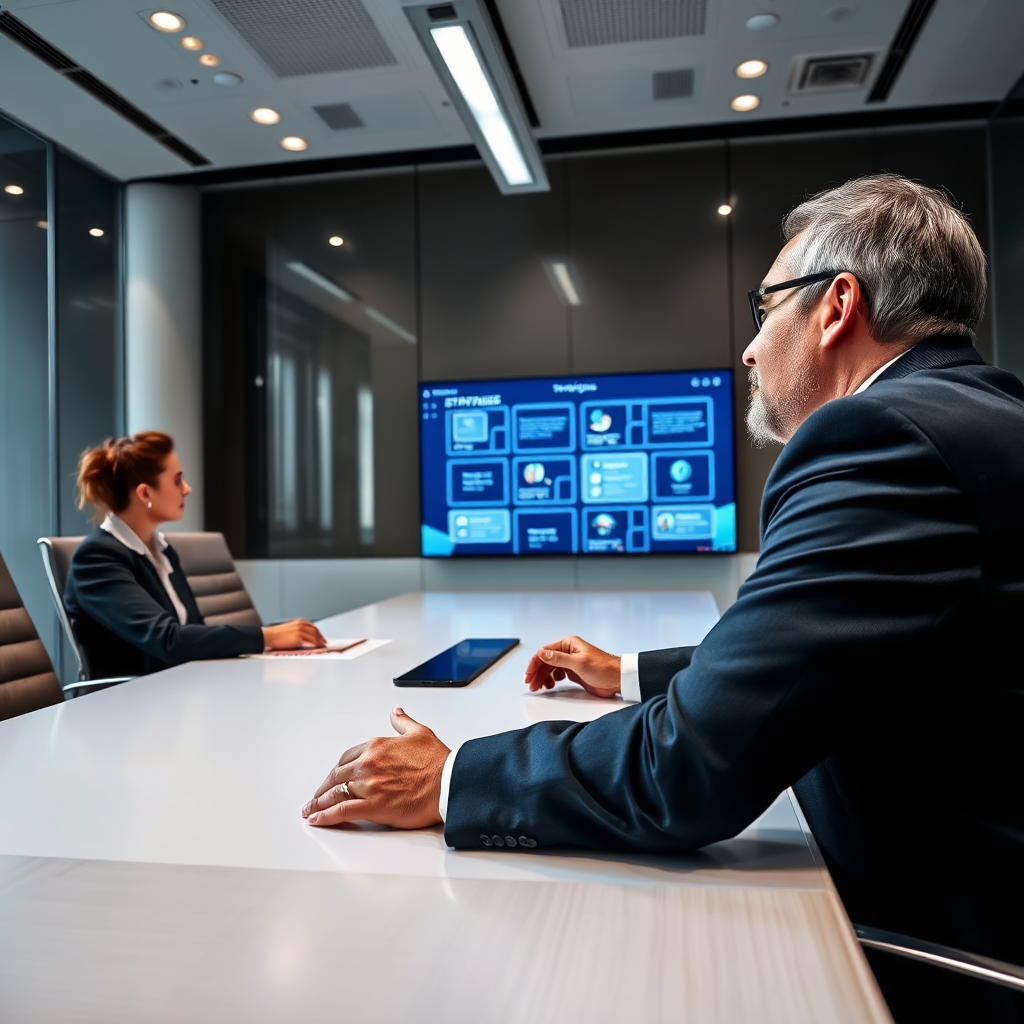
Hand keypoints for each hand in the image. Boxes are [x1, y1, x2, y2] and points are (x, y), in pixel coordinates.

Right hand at [262, 619, 325, 649]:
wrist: (268, 636)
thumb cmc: (276, 634)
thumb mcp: (289, 628)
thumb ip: (298, 631)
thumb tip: (305, 637)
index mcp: (299, 622)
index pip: (313, 626)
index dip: (318, 632)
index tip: (321, 637)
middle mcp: (300, 625)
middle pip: (315, 631)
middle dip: (321, 637)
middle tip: (324, 643)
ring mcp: (300, 631)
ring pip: (314, 636)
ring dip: (319, 642)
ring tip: (322, 647)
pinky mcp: (298, 638)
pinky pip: (310, 642)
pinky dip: (315, 644)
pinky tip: (316, 647)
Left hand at [302, 708, 448, 828]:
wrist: (449, 783)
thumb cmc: (438, 762)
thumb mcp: (420, 733)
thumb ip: (403, 722)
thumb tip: (396, 713)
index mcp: (376, 746)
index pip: (346, 758)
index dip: (337, 771)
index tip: (333, 778)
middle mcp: (368, 764)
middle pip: (336, 776)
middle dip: (323, 788)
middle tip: (315, 797)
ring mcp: (369, 785)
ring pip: (335, 793)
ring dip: (319, 803)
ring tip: (311, 810)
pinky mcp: (373, 806)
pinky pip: (342, 811)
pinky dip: (326, 816)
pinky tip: (317, 820)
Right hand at [524, 635, 620, 698]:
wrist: (618, 679)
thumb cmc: (603, 668)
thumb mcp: (579, 663)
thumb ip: (559, 659)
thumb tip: (542, 653)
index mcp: (569, 644)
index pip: (545, 652)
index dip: (535, 663)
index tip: (529, 675)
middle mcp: (568, 652)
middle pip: (546, 661)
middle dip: (537, 673)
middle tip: (531, 685)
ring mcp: (571, 662)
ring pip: (551, 668)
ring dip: (543, 677)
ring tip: (540, 687)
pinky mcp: (575, 673)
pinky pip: (558, 675)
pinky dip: (552, 680)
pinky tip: (550, 686)